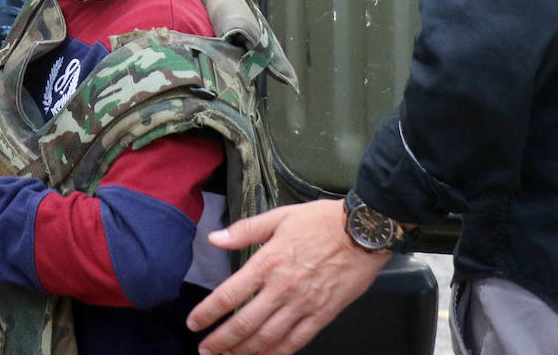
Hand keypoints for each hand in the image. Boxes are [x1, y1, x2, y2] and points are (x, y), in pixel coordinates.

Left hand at [186, 200, 389, 354]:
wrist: (363, 232)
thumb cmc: (321, 221)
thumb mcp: (278, 217)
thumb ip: (244, 230)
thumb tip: (214, 239)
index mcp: (267, 262)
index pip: (229, 295)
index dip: (208, 313)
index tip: (194, 323)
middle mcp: (281, 288)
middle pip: (244, 323)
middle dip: (221, 341)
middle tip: (205, 351)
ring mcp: (302, 305)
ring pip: (267, 337)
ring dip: (244, 351)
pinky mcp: (322, 315)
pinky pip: (296, 341)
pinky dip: (277, 353)